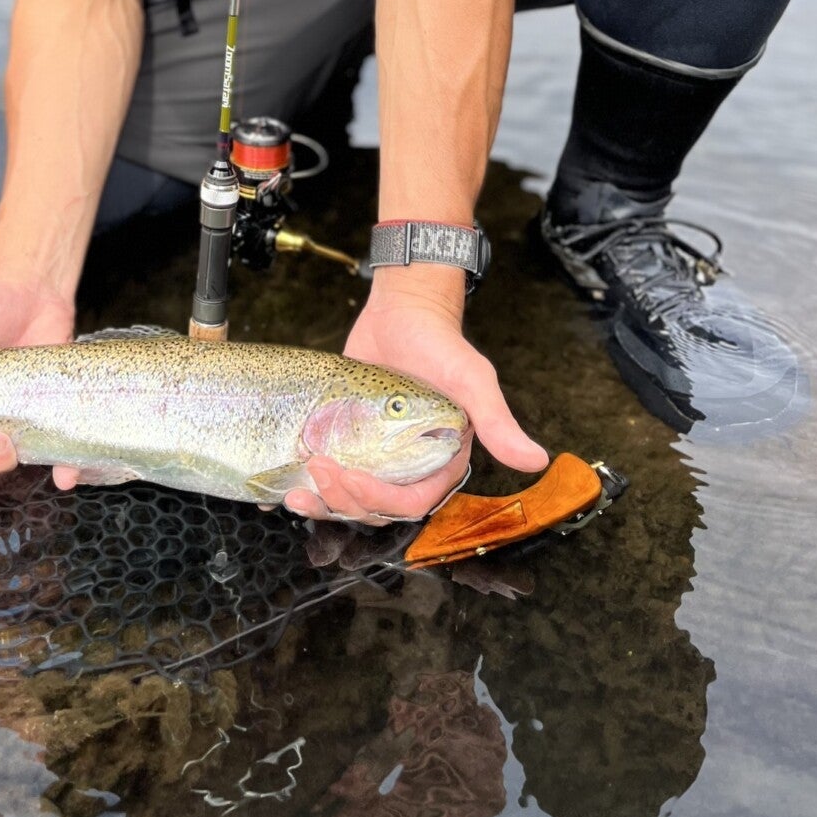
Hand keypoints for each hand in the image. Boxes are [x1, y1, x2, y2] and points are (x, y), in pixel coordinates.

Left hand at [283, 272, 547, 522]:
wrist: (403, 309)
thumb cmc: (440, 342)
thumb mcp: (471, 379)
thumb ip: (497, 421)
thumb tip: (536, 459)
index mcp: (440, 460)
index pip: (410, 504)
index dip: (379, 502)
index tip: (347, 479)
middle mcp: (408, 464)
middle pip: (375, 507)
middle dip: (343, 501)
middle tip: (315, 475)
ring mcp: (376, 453)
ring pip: (349, 496)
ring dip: (323, 501)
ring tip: (295, 490)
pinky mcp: (348, 438)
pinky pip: (330, 471)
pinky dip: (306, 482)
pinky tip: (280, 485)